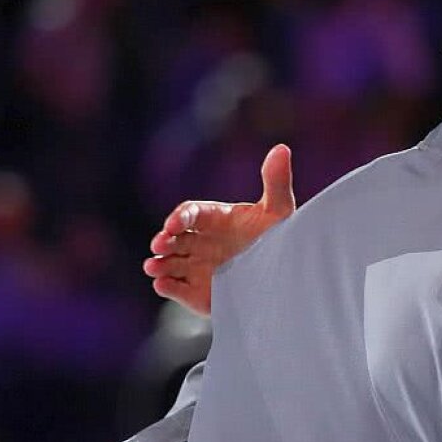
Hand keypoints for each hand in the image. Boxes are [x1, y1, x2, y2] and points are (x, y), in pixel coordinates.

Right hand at [143, 144, 295, 315]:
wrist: (288, 277)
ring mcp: (198, 268)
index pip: (190, 213)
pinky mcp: (198, 293)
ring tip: (153, 266)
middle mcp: (201, 242)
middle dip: (164, 240)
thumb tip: (282, 148)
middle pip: (174, 239)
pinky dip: (168, 287)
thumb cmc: (280, 239)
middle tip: (160, 243)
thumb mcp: (279, 212)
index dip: (180, 217)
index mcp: (215, 219)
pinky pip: (177, 289)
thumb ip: (276, 182)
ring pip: (170, 264)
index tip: (175, 223)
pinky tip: (163, 284)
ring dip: (159, 264)